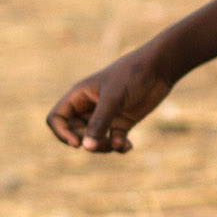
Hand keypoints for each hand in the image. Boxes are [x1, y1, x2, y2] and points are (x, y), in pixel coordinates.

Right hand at [46, 45, 174, 153]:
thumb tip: (85, 147)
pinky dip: (118, 146)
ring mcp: (105, 115)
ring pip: (94, 140)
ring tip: (119, 144)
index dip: (61, 133)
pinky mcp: (121, 121)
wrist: (159, 68)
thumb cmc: (132, 75)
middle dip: (89, 142)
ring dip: (104, 147)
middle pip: (76, 134)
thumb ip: (99, 123)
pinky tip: (128, 146)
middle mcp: (89, 106)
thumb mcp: (113, 98)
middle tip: (106, 142)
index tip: (77, 143)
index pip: (57, 118)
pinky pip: (113, 141)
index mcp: (79, 96)